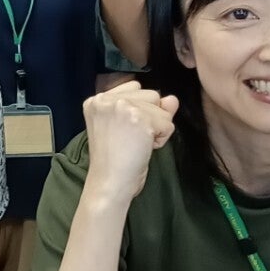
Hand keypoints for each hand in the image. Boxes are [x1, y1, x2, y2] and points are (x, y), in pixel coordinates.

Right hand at [80, 81, 178, 202]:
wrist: (109, 183)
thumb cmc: (113, 160)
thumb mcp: (128, 127)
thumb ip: (149, 108)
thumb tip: (172, 99)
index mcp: (97, 100)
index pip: (134, 87)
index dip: (138, 110)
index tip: (123, 131)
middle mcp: (107, 99)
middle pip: (151, 95)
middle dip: (149, 117)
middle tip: (130, 139)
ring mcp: (123, 107)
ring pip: (161, 108)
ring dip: (156, 128)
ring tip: (137, 143)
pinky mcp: (140, 119)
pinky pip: (168, 124)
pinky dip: (161, 139)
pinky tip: (144, 149)